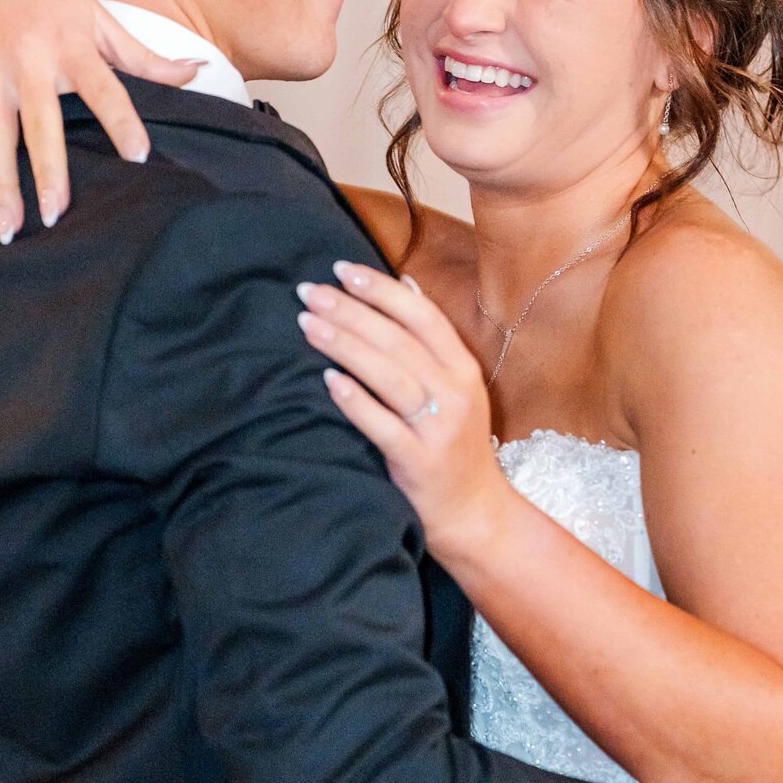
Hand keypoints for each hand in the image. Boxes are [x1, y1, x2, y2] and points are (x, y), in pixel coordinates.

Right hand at [0, 0, 207, 242]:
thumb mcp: (100, 16)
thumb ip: (144, 55)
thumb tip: (196, 73)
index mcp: (71, 46)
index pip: (103, 88)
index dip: (121, 120)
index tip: (138, 155)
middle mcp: (30, 62)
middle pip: (40, 124)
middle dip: (46, 170)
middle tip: (56, 215)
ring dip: (0, 185)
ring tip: (9, 230)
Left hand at [297, 261, 508, 556]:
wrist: (475, 513)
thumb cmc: (453, 445)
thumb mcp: (458, 387)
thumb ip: (433, 340)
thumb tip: (407, 285)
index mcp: (463, 369)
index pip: (422, 316)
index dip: (381, 290)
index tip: (342, 269)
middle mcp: (456, 392)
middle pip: (399, 340)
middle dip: (351, 310)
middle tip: (309, 291)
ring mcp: (438, 428)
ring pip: (390, 375)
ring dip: (345, 344)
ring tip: (307, 323)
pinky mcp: (419, 461)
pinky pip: (383, 426)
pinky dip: (356, 400)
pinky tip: (327, 380)